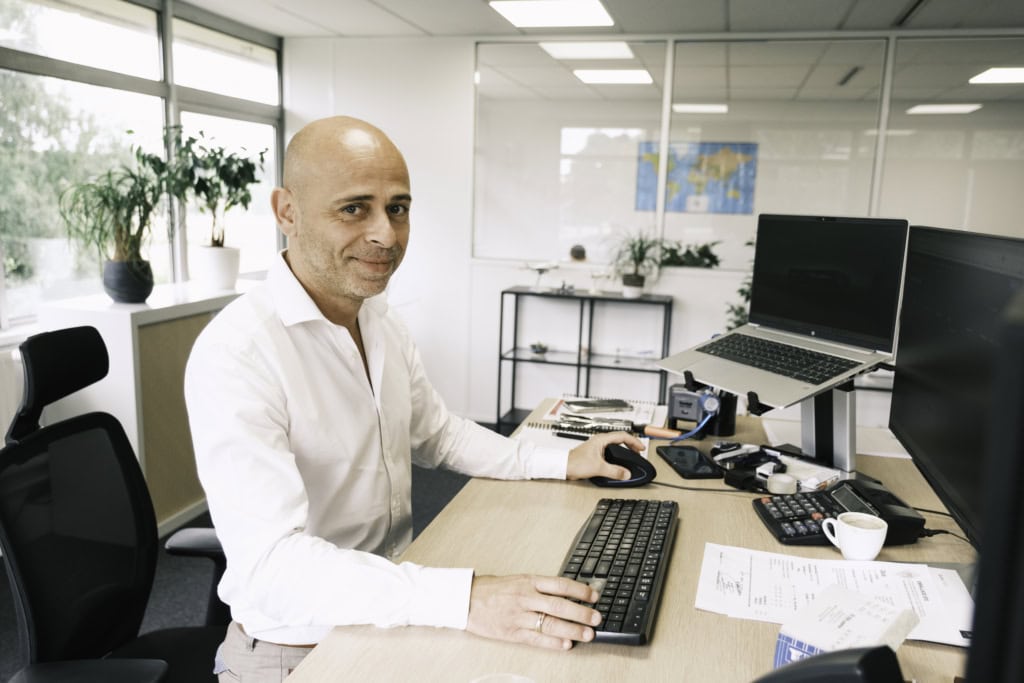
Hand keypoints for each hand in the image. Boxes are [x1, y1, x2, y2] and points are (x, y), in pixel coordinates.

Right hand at [466, 574, 601, 649]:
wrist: (466, 599)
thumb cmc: (493, 589)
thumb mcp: (518, 580)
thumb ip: (540, 586)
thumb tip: (567, 592)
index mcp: (528, 581)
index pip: (560, 584)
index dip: (579, 590)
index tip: (594, 596)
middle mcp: (525, 597)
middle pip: (559, 605)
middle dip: (581, 613)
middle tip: (596, 618)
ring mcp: (519, 616)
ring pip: (550, 624)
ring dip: (572, 630)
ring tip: (587, 634)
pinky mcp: (512, 632)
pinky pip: (536, 639)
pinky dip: (552, 643)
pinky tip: (566, 645)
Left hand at [565, 431, 644, 480]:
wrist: (564, 467)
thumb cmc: (575, 462)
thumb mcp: (598, 468)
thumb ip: (614, 471)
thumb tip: (626, 474)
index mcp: (601, 440)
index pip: (623, 436)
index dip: (634, 442)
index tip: (641, 448)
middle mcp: (600, 441)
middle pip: (620, 439)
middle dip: (631, 445)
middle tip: (639, 452)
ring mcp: (597, 447)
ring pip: (616, 445)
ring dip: (625, 449)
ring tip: (631, 456)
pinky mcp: (595, 454)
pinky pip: (611, 451)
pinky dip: (618, 455)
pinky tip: (619, 462)